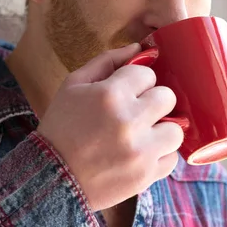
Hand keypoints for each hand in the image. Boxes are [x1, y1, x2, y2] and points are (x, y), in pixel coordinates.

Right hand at [37, 43, 183, 210]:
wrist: (50, 177)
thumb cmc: (61, 126)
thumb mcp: (73, 85)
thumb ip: (107, 61)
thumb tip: (138, 48)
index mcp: (110, 94)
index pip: (147, 74)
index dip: (136, 82)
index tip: (126, 92)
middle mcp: (130, 121)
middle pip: (167, 97)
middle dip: (153, 101)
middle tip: (137, 111)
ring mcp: (141, 151)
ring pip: (176, 129)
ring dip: (161, 129)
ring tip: (143, 134)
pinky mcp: (146, 175)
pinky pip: (171, 159)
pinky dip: (159, 155)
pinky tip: (141, 153)